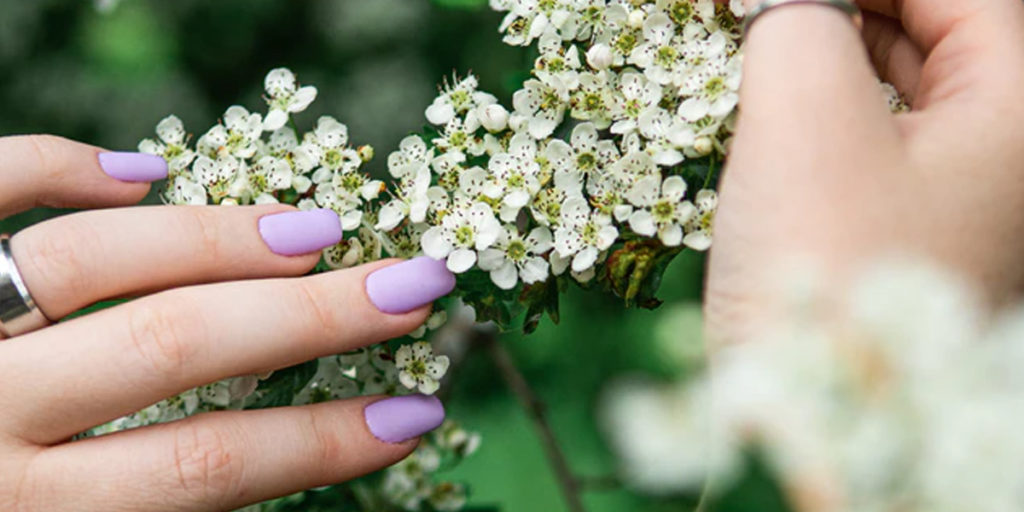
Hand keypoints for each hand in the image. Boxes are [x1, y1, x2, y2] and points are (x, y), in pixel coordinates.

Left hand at [0, 136, 453, 510]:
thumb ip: (134, 510)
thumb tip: (262, 463)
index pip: (206, 472)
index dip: (325, 444)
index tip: (417, 412)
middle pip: (174, 347)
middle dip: (311, 315)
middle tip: (410, 282)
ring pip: (90, 259)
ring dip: (217, 237)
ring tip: (316, 227)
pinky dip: (58, 166)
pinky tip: (142, 169)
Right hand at [706, 0, 1023, 341]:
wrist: (823, 435)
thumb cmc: (829, 277)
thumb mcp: (805, 121)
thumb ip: (795, 23)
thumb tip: (783, 7)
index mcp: (1020, 112)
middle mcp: (1008, 160)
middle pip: (937, 40)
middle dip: (846, 14)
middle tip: (761, 15)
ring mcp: (965, 209)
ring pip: (904, 97)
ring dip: (833, 63)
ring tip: (761, 50)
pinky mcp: (910, 247)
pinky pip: (878, 155)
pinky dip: (828, 122)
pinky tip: (778, 120)